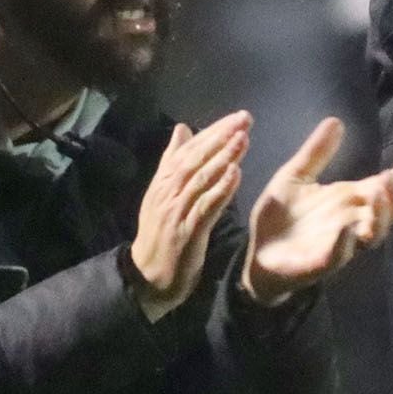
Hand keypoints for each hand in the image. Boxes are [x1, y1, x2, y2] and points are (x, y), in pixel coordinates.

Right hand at [130, 112, 249, 322]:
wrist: (147, 276)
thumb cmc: (160, 234)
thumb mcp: (163, 194)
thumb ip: (172, 162)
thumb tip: (182, 128)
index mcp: (164, 181)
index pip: (189, 148)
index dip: (213, 131)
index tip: (237, 117)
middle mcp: (168, 191)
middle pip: (195, 158)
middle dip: (220, 137)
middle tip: (244, 119)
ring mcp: (176, 211)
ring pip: (201, 179)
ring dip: (223, 158)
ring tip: (243, 139)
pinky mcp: (186, 232)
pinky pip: (205, 207)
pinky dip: (220, 190)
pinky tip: (235, 175)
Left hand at [241, 117, 392, 305]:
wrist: (254, 252)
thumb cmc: (278, 218)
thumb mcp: (294, 176)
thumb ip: (316, 153)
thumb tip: (336, 120)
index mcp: (346, 201)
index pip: (379, 189)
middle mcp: (349, 223)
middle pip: (386, 213)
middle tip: (389, 178)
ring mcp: (338, 244)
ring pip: (372, 236)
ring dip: (379, 217)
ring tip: (375, 196)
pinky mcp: (320, 263)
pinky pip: (339, 256)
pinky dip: (346, 243)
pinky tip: (347, 229)